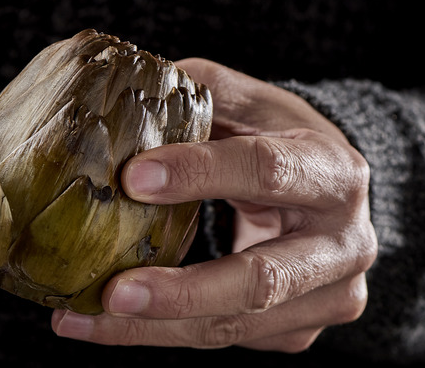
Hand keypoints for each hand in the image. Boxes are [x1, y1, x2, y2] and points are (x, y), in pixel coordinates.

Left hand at [52, 58, 376, 351]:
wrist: (331, 195)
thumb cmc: (280, 142)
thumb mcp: (252, 105)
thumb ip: (199, 92)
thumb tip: (120, 88)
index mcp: (332, 172)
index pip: (265, 170)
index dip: (199, 173)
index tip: (132, 178)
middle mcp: (344, 244)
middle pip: (261, 281)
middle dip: (181, 291)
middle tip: (112, 292)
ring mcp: (328, 296)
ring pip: (234, 326)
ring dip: (152, 328)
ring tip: (79, 319)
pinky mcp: (299, 330)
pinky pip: (224, 337)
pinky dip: (160, 333)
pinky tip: (106, 323)